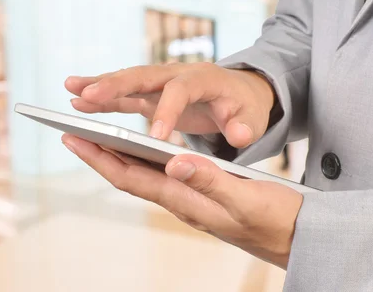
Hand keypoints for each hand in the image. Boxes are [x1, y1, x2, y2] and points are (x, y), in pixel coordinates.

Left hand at [61, 134, 302, 268]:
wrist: (299, 238)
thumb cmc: (277, 221)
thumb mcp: (247, 198)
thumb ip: (212, 181)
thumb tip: (174, 162)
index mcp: (186, 201)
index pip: (131, 178)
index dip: (100, 158)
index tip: (74, 139)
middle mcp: (182, 202)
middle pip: (130, 176)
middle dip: (99, 155)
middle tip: (73, 133)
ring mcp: (192, 200)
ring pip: (145, 176)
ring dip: (119, 157)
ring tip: (99, 138)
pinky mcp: (203, 196)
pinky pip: (163, 176)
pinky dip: (145, 160)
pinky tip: (145, 152)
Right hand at [65, 63, 275, 148]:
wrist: (238, 91)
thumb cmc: (244, 106)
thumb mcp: (252, 118)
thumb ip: (245, 126)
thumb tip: (238, 135)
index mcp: (204, 79)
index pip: (181, 92)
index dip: (168, 112)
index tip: (155, 136)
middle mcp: (177, 74)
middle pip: (144, 76)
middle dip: (116, 85)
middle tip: (89, 95)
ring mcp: (161, 82)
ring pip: (127, 81)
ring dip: (100, 85)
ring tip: (70, 90)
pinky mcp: (151, 93)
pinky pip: (124, 93)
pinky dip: (102, 96)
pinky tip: (77, 101)